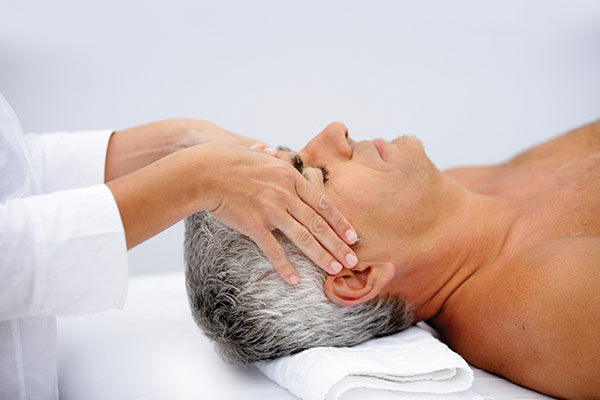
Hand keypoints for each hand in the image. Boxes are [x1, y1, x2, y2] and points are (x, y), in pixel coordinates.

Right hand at [204, 144, 357, 283]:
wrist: (206, 171)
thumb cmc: (230, 161)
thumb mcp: (261, 157)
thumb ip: (275, 162)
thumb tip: (275, 153)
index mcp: (290, 178)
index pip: (323, 203)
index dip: (339, 222)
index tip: (352, 236)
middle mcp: (285, 194)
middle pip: (318, 224)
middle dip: (338, 244)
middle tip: (353, 260)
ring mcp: (271, 210)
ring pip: (303, 238)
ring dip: (321, 256)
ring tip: (334, 269)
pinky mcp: (254, 225)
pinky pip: (273, 250)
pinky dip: (285, 266)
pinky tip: (295, 279)